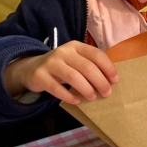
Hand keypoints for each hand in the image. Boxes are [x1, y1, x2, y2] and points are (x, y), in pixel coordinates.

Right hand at [4, 41, 118, 104]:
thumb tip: (111, 80)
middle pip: (87, 67)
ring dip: (86, 89)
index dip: (108, 67)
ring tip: (92, 97)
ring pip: (73, 77)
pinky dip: (68, 96)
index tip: (115, 80)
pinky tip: (76, 101)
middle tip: (107, 93)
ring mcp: (50, 63)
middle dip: (100, 81)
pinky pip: (56, 88)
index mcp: (76, 46)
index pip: (96, 54)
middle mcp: (63, 52)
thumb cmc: (62, 67)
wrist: (32, 68)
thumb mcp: (76, 61)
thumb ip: (90, 65)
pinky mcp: (39, 75)